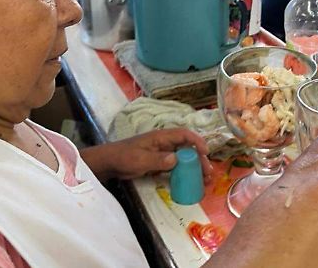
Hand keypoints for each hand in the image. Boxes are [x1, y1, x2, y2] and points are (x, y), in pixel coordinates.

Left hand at [88, 129, 212, 181]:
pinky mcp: (159, 163)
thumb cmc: (124, 157)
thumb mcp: (140, 159)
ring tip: (204, 180)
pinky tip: (190, 183)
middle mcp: (164, 144)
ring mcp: (162, 154)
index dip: (197, 141)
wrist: (109, 163)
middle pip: (187, 148)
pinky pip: (176, 167)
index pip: (184, 134)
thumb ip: (158, 160)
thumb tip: (176, 160)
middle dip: (199, 159)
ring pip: (183, 159)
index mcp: (161, 137)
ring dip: (194, 168)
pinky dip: (184, 174)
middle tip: (208, 172)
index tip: (206, 152)